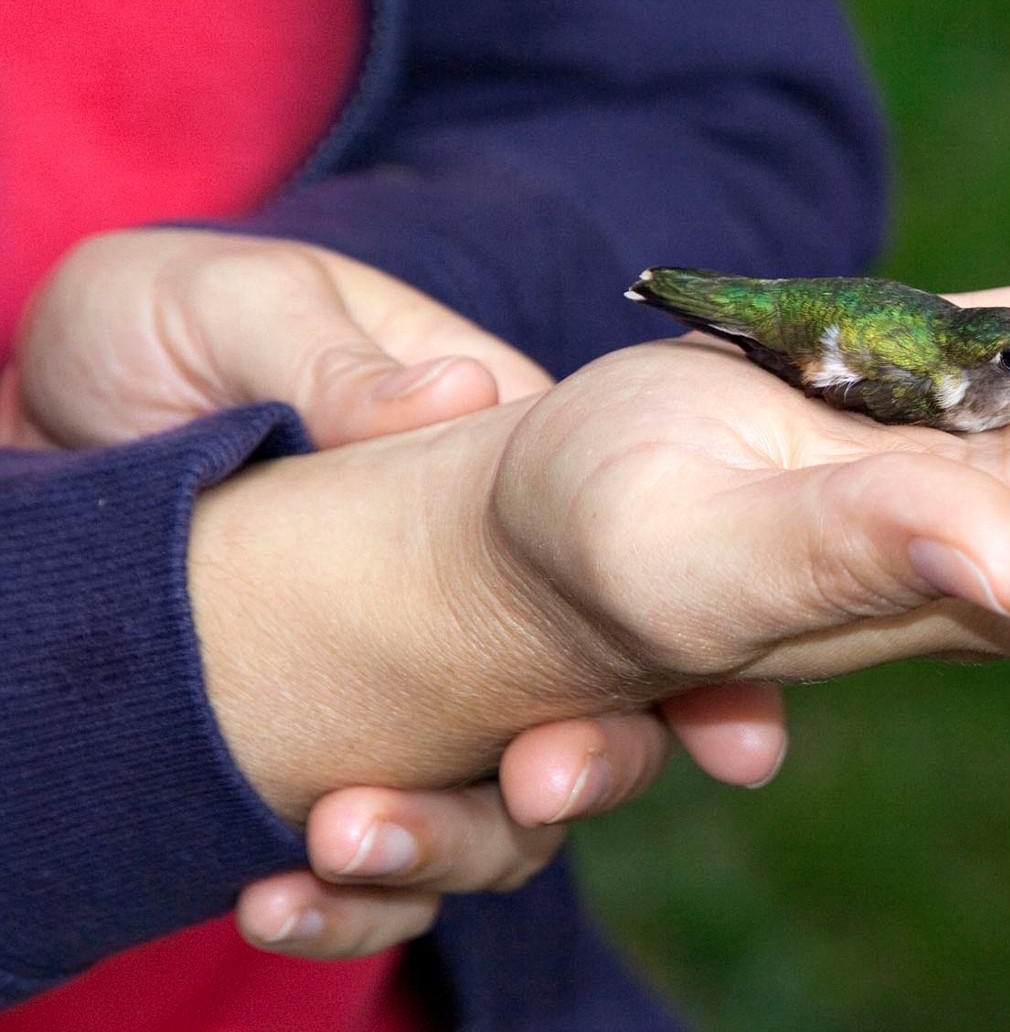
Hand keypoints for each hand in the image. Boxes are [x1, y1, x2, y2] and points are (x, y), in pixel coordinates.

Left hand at [1, 229, 789, 958]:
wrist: (39, 423)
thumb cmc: (159, 332)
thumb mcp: (233, 308)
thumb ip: (334, 357)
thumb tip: (460, 403)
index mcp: (500, 468)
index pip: (638, 566)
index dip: (701, 658)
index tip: (733, 736)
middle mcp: (483, 596)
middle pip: (592, 708)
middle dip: (594, 765)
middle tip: (540, 783)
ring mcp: (405, 693)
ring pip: (491, 812)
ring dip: (444, 846)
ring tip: (343, 840)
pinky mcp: (313, 762)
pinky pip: (364, 868)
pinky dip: (341, 907)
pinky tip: (275, 898)